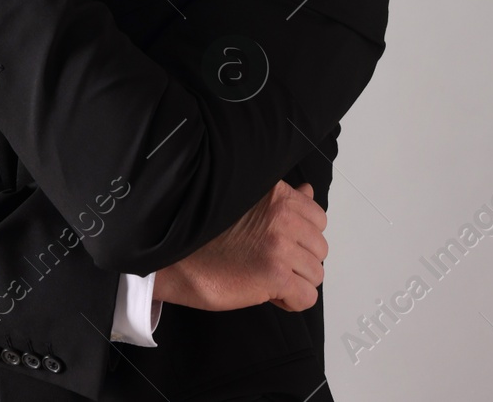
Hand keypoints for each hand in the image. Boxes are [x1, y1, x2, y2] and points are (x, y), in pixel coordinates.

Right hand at [152, 181, 326, 312]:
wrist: (173, 257)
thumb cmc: (203, 233)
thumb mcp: (246, 203)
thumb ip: (283, 200)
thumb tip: (308, 191)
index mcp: (276, 195)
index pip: (318, 219)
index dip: (300, 238)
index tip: (279, 245)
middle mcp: (282, 216)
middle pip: (319, 249)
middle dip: (299, 261)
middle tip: (269, 264)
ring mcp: (280, 245)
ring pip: (316, 274)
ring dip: (294, 282)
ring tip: (264, 278)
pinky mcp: (274, 275)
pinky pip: (306, 297)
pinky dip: (290, 302)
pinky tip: (268, 294)